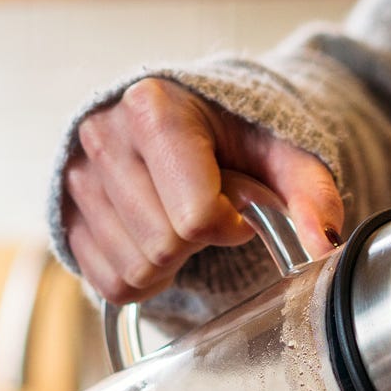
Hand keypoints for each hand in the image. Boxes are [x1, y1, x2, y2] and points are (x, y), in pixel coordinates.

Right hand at [61, 78, 345, 303]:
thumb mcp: (283, 153)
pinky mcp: (66, 215)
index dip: (229, 223)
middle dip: (199, 242)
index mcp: (154, 108)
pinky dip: (142, 276)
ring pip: (135, 269)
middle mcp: (103, 136)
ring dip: (171, 261)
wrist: (185, 121)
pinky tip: (156, 239)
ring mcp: (76, 176)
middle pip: (164, 246)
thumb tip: (325, 244)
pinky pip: (108, 283)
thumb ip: (311, 193)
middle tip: (208, 211)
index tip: (237, 206)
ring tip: (180, 221)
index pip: (195, 216)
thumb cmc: (235, 137)